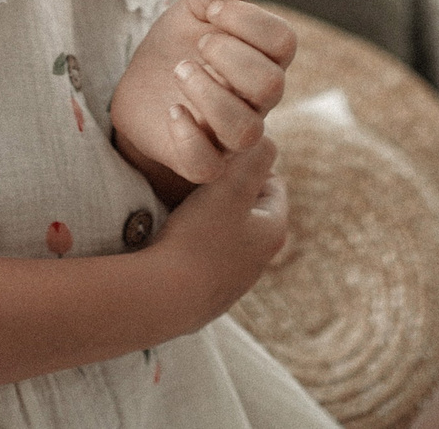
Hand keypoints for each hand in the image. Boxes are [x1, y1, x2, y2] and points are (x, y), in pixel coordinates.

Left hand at [110, 0, 299, 195]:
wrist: (140, 90)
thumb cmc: (177, 48)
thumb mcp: (190, 14)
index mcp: (261, 61)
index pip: (284, 41)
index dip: (250, 19)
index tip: (211, 10)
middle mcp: (254, 101)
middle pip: (271, 84)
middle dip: (231, 55)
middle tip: (198, 43)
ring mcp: (229, 136)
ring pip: (245, 130)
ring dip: (210, 94)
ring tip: (180, 70)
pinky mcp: (199, 161)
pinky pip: (208, 165)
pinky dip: (189, 137)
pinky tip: (172, 111)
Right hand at [151, 136, 287, 320]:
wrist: (164, 297)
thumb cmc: (199, 237)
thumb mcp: (231, 185)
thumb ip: (253, 156)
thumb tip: (265, 140)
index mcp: (274, 231)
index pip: (272, 181)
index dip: (246, 164)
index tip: (218, 160)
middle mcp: (260, 259)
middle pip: (248, 206)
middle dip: (226, 189)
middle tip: (199, 180)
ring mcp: (234, 279)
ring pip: (226, 230)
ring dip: (209, 214)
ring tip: (182, 207)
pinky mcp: (208, 292)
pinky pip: (206, 253)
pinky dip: (194, 240)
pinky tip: (174, 237)